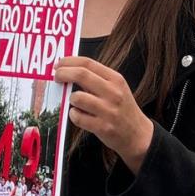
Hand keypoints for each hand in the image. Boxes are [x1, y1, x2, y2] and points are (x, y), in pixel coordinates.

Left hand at [54, 56, 153, 172]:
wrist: (138, 134)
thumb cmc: (122, 108)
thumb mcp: (116, 88)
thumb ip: (97, 78)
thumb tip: (70, 69)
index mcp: (116, 79)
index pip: (88, 63)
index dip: (69, 61)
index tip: (59, 64)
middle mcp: (113, 93)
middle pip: (81, 75)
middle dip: (63, 74)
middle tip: (57, 77)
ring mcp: (108, 110)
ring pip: (77, 97)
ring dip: (71, 99)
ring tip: (76, 102)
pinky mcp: (102, 127)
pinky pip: (77, 117)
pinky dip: (74, 115)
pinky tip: (79, 115)